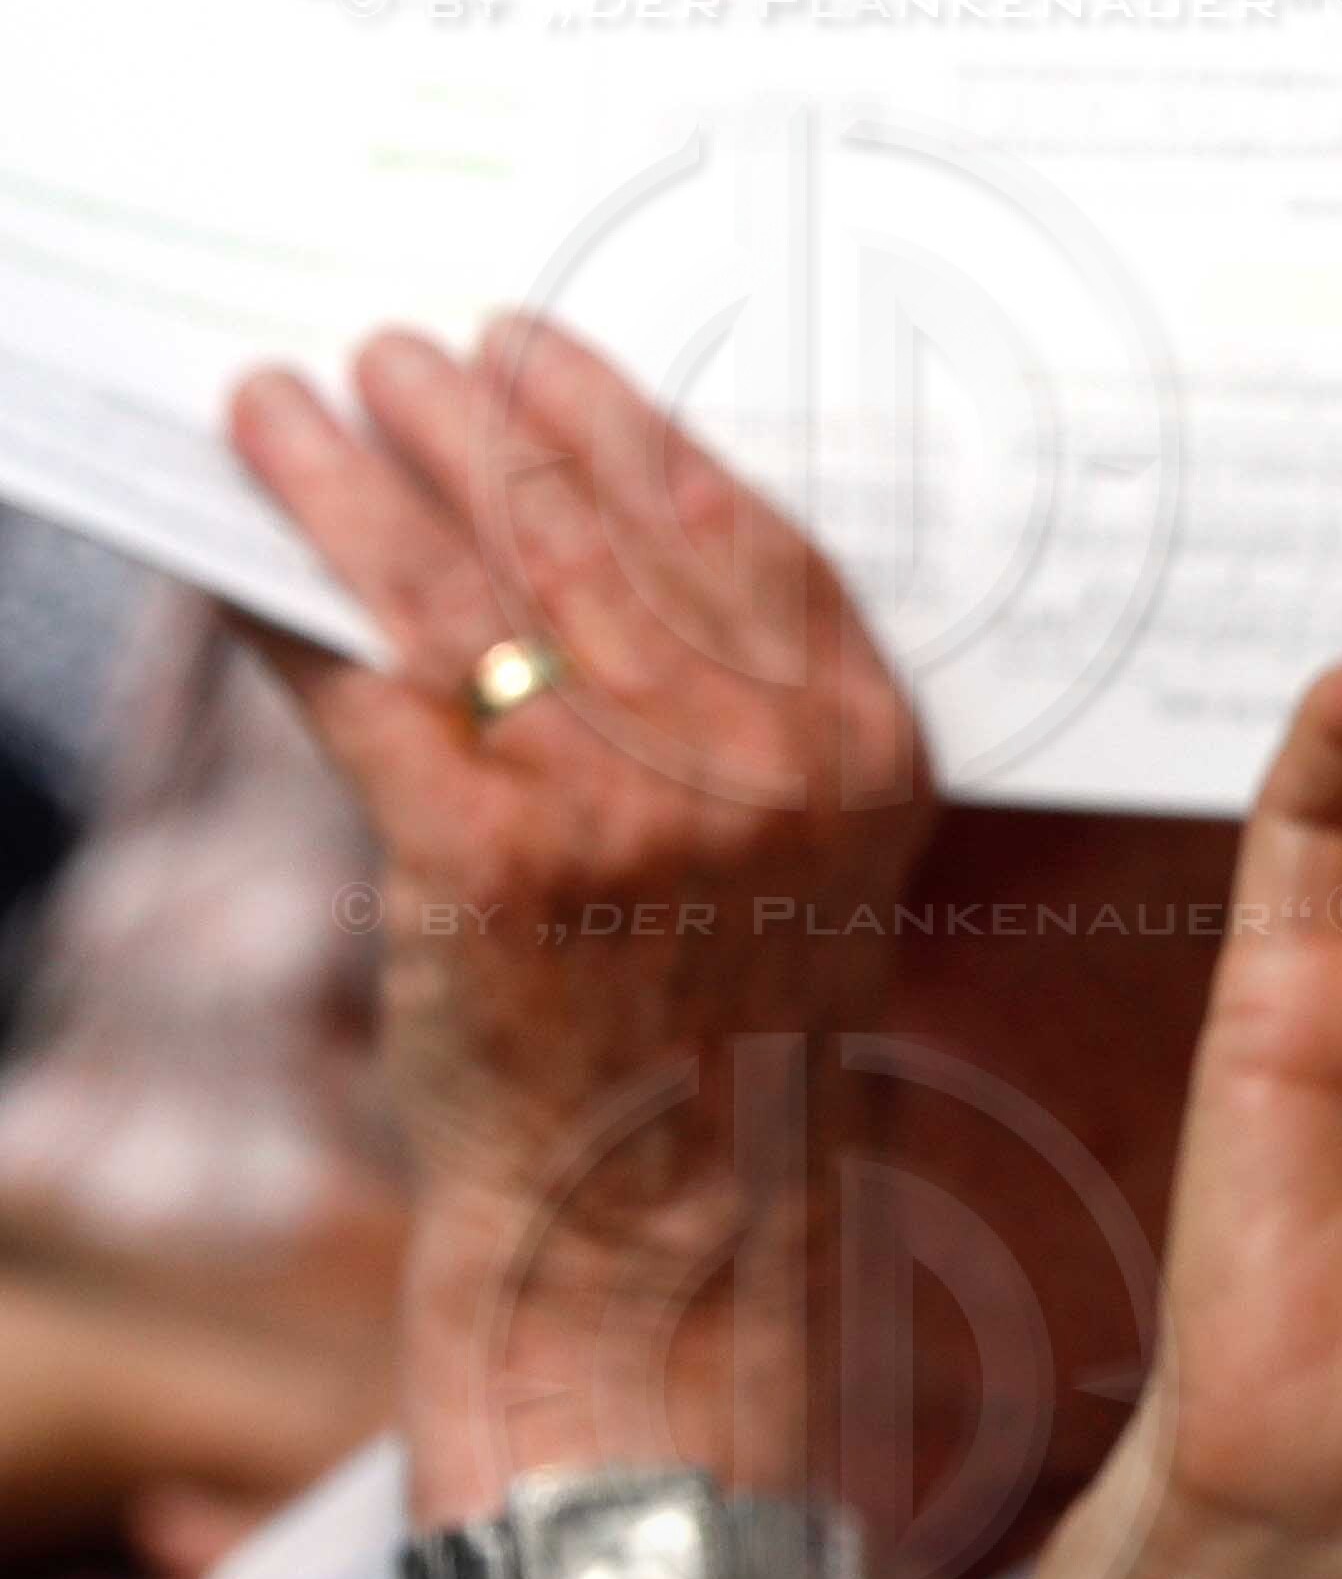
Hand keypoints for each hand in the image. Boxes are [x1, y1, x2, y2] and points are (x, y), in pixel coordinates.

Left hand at [226, 318, 929, 1481]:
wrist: (662, 1227)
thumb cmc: (709, 1032)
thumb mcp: (796, 860)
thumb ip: (741, 711)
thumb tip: (559, 531)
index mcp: (861, 749)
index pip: (738, 533)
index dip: (625, 424)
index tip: (541, 354)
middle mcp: (763, 768)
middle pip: (591, 536)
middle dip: (471, 421)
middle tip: (394, 351)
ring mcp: (631, 813)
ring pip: (465, 591)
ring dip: (358, 479)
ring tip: (293, 405)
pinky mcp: (490, 865)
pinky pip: (364, 694)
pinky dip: (288, 610)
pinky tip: (242, 559)